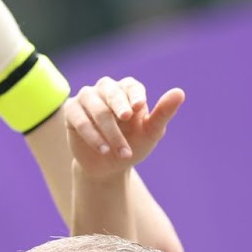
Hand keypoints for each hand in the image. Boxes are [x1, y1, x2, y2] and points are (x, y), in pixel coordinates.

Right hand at [65, 77, 183, 176]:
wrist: (110, 165)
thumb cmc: (134, 144)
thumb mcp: (151, 132)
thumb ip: (163, 113)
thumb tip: (180, 92)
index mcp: (127, 90)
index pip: (131, 86)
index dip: (134, 95)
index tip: (139, 107)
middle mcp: (105, 90)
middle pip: (111, 92)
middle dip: (119, 106)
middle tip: (127, 119)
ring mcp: (86, 99)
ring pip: (97, 109)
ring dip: (111, 132)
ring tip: (123, 153)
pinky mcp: (71, 112)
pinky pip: (80, 120)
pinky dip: (93, 136)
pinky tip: (104, 150)